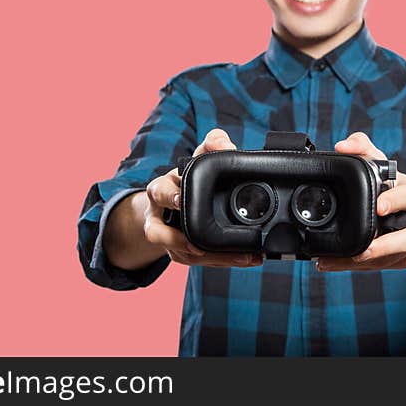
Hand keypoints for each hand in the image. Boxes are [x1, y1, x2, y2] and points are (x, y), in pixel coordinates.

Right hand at [143, 128, 261, 267]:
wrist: (169, 203)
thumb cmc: (185, 179)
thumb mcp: (197, 158)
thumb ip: (211, 145)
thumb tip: (224, 144)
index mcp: (161, 191)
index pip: (160, 192)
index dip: (168, 197)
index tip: (180, 200)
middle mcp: (159, 217)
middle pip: (157, 232)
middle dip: (174, 239)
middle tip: (196, 245)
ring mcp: (168, 239)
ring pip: (181, 253)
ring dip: (209, 257)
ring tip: (241, 256)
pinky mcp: (181, 253)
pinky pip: (199, 261)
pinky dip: (223, 261)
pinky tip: (248, 258)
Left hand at [315, 132, 405, 270]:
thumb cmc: (399, 188)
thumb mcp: (385, 165)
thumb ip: (364, 149)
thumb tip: (342, 146)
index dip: (395, 201)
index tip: (380, 207)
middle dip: (387, 245)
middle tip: (363, 250)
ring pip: (397, 256)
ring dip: (369, 261)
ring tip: (343, 260)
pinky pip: (387, 266)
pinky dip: (363, 267)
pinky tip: (340, 264)